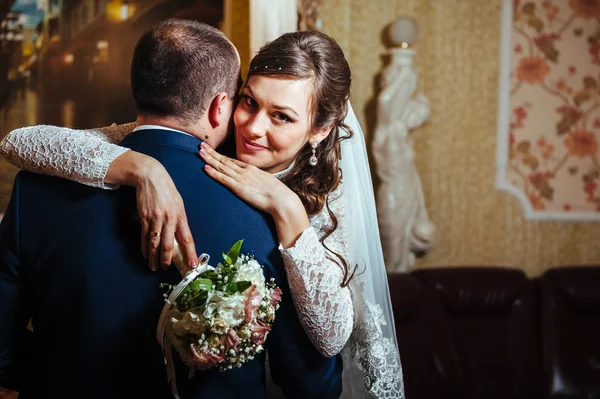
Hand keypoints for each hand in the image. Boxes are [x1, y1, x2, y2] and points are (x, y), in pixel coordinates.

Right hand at [134, 156, 197, 270]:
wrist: (150, 177)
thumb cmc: (167, 190)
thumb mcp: (179, 203)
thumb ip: (180, 219)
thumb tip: (181, 236)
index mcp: (181, 215)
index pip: (187, 238)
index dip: (190, 252)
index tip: (193, 264)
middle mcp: (169, 218)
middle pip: (168, 244)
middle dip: (167, 260)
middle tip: (166, 269)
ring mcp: (156, 218)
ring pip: (155, 243)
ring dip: (154, 257)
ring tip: (154, 267)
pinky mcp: (144, 217)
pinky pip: (145, 236)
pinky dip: (145, 247)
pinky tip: (146, 254)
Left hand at [199, 142, 293, 213]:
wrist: (281, 199)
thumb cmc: (277, 193)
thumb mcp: (266, 181)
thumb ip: (258, 180)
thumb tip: (255, 182)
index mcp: (251, 169)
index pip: (232, 161)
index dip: (220, 155)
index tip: (211, 150)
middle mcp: (245, 171)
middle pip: (224, 160)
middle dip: (211, 152)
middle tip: (201, 145)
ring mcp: (241, 178)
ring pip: (221, 166)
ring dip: (209, 159)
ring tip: (199, 152)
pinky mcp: (239, 188)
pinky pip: (223, 178)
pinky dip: (213, 172)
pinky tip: (205, 167)